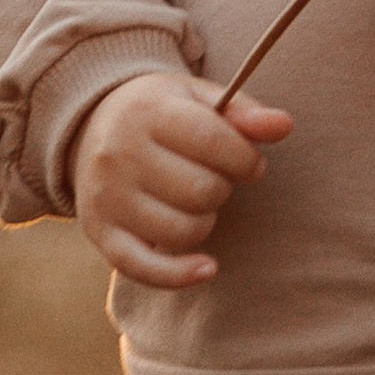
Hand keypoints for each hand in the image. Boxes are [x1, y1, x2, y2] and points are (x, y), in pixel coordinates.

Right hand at [71, 72, 290, 289]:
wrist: (90, 127)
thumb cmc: (161, 116)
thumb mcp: (198, 99)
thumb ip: (244, 113)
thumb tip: (284, 125)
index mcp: (147, 112)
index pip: (212, 140)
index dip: (246, 158)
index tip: (249, 162)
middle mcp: (120, 154)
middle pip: (201, 191)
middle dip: (222, 189)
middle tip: (213, 179)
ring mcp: (106, 197)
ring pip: (182, 232)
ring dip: (204, 222)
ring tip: (194, 203)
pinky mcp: (100, 232)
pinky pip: (145, 269)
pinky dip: (181, 275)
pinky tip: (207, 267)